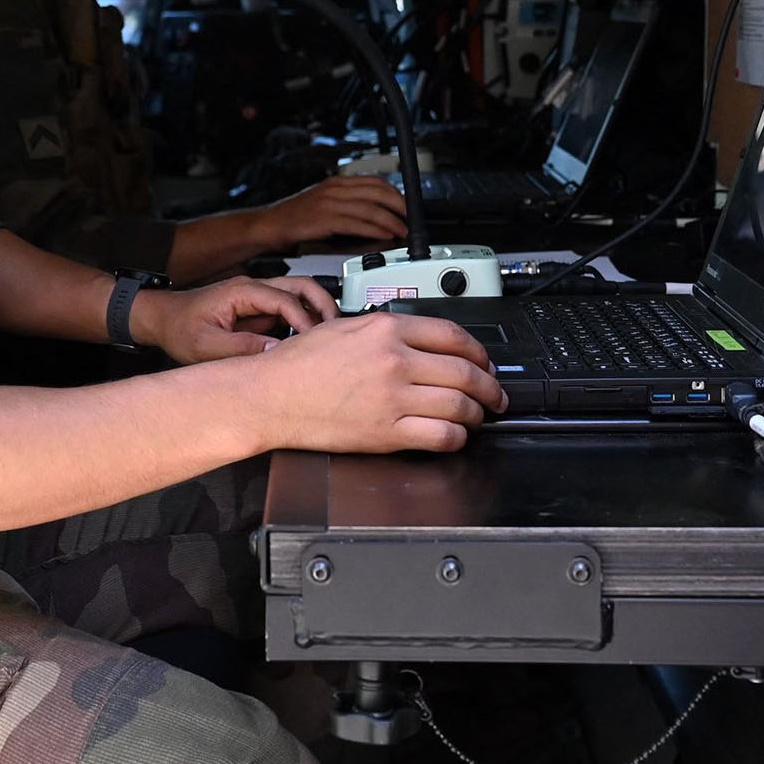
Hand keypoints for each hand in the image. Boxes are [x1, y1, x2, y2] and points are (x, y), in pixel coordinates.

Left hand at [133, 275, 337, 362]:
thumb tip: (276, 351)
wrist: (162, 320)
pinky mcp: (258, 309)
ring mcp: (257, 297)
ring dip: (317, 311)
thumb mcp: (206, 345)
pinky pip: (289, 309)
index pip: (284, 300)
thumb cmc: (178, 327)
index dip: (303, 321)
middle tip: (338, 331)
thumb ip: (241, 348)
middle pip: (301, 286)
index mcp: (242, 291)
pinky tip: (311, 342)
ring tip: (330, 336)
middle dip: (323, 305)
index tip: (313, 342)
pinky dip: (305, 321)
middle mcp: (253, 288)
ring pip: (299, 294)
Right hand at [224, 312, 504, 453]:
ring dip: (477, 414)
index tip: (484, 361)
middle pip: (465, 371)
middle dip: (489, 386)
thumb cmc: (297, 364)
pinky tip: (455, 436)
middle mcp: (395, 360)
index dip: (478, 351)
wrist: (269, 395)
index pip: (453, 336)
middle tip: (494, 394)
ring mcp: (392, 397)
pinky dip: (457, 437)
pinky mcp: (387, 431)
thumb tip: (420, 340)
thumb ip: (385, 330)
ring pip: (460, 405)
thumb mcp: (344, 326)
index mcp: (386, 328)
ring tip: (477, 417)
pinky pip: (441, 435)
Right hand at [261, 175, 408, 249]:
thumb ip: (346, 203)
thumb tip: (372, 212)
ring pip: (371, 208)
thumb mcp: (323, 202)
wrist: (270, 225)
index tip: (407, 205)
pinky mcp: (326, 219)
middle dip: (399, 206)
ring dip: (392, 221)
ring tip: (402, 231)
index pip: (374, 182)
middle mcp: (336, 189)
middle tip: (411, 219)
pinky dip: (376, 229)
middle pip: (378, 192)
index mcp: (337, 183)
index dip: (395, 193)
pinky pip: (359, 223)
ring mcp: (331, 203)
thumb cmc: (295, 218)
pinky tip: (385, 235)